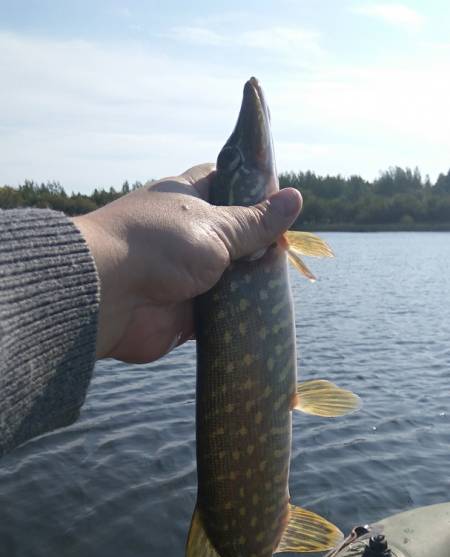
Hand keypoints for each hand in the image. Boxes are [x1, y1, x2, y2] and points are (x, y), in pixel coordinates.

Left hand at [73, 163, 301, 362]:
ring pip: (231, 277)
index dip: (256, 191)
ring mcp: (186, 274)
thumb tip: (296, 199)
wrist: (107, 297)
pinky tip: (266, 313)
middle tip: (291, 252)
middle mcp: (187, 233)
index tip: (285, 203)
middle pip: (235, 235)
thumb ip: (256, 222)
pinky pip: (221, 314)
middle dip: (260, 245)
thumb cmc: (158, 247)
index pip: (226, 182)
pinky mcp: (186, 313)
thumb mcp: (215, 227)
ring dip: (253, 283)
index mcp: (187, 197)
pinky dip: (240, 315)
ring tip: (285, 283)